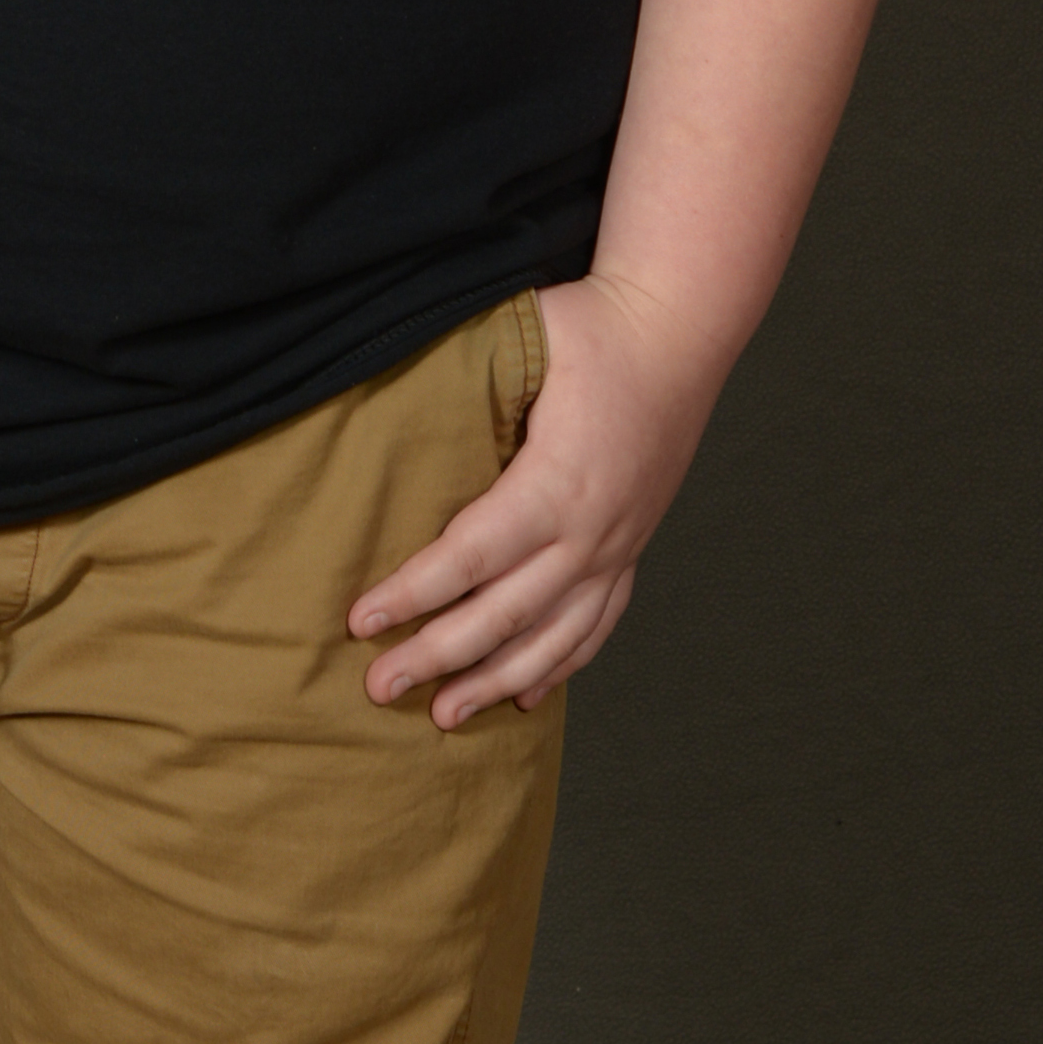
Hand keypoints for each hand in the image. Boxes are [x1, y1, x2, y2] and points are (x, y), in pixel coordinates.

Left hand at [346, 273, 720, 724]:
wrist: (680, 330)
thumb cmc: (594, 326)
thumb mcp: (528, 334)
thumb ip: (470, 373)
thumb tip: (391, 381)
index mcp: (557, 483)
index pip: (470, 555)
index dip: (413, 592)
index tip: (362, 620)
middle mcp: (592, 530)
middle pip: (504, 613)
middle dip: (438, 655)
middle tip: (378, 687)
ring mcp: (619, 545)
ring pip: (552, 636)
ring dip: (496, 681)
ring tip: (442, 717)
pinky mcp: (634, 545)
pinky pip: (597, 623)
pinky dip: (560, 663)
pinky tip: (528, 695)